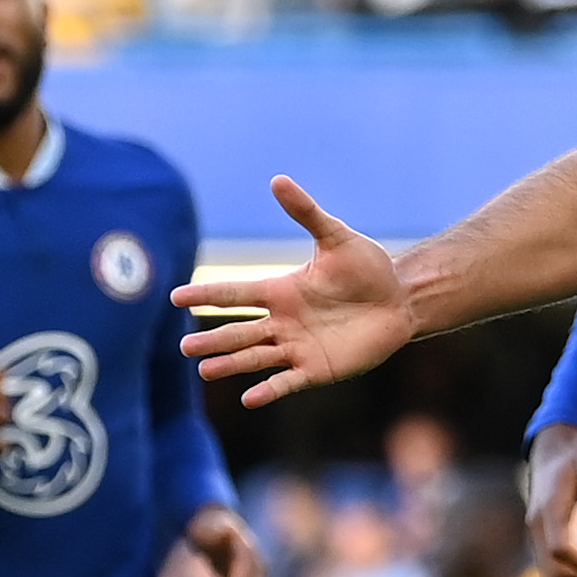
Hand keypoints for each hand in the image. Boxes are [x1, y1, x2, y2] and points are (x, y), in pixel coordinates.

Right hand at [175, 176, 412, 406]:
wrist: (401, 299)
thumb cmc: (369, 267)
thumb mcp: (336, 237)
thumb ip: (306, 213)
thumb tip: (278, 179)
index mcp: (281, 290)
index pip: (235, 294)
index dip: (207, 295)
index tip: (176, 297)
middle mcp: (283, 321)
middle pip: (239, 331)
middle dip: (213, 339)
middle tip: (185, 346)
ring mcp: (298, 347)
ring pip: (256, 356)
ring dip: (231, 363)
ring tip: (204, 369)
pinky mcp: (318, 369)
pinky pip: (288, 381)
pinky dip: (269, 390)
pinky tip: (249, 398)